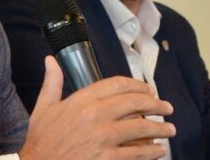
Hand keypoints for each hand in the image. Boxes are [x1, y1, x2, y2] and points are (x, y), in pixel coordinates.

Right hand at [18, 56, 175, 159]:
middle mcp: (95, 116)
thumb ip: (52, 82)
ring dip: (160, 129)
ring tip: (170, 130)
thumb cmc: (39, 140)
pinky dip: (151, 152)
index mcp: (81, 100)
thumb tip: (51, 60)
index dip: (138, 86)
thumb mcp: (43, 108)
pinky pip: (136, 153)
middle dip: (155, 105)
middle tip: (167, 108)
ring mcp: (103, 139)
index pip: (118, 84)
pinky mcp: (107, 159)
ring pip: (141, 128)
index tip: (148, 91)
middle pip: (134, 103)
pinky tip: (159, 151)